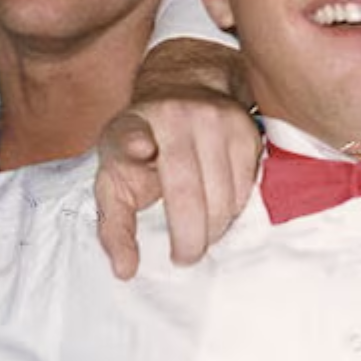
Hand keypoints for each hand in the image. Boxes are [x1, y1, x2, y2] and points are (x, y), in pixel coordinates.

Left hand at [94, 38, 258, 278]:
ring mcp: (214, 120)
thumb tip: (125, 271)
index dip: (134, 144)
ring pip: (223, 195)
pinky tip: (217, 206)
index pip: (130, 136)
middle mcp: (172, 117)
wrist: (181, 89)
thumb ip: (114, 226)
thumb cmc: (141, 148)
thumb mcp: (114, 180)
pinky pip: (245, 188)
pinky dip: (233, 208)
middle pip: (187, 190)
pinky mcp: (246, 130)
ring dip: (214, 227)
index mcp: (129, 127)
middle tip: (184, 258)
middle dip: (189, 237)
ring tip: (199, 233)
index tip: (141, 148)